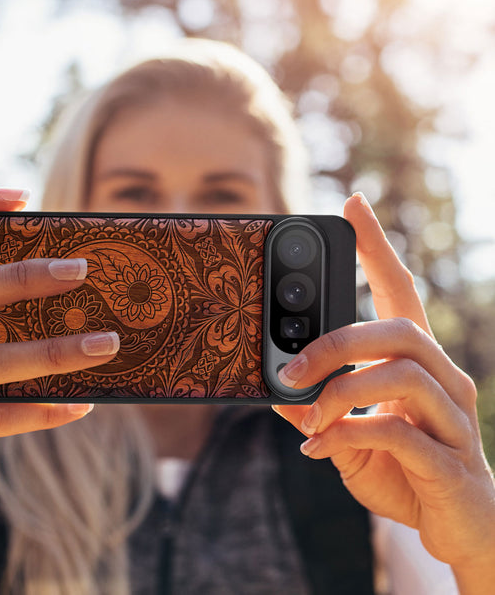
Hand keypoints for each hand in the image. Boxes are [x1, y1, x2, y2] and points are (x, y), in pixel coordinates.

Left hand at [273, 193, 494, 586]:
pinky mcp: (451, 461)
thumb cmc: (404, 471)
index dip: (377, 247)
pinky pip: (399, 433)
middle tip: (290, 367)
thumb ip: (317, 410)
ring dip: (340, 392)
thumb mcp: (348, 435)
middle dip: (337, 342)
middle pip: (399, 329)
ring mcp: (454, 419)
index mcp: (417, 363)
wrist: (459, 530)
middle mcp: (444, 379)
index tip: (353, 204)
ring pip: (402, 374)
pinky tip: (319, 449)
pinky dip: (348, 435)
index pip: (400, 291)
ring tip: (307, 416)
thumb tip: (275, 390)